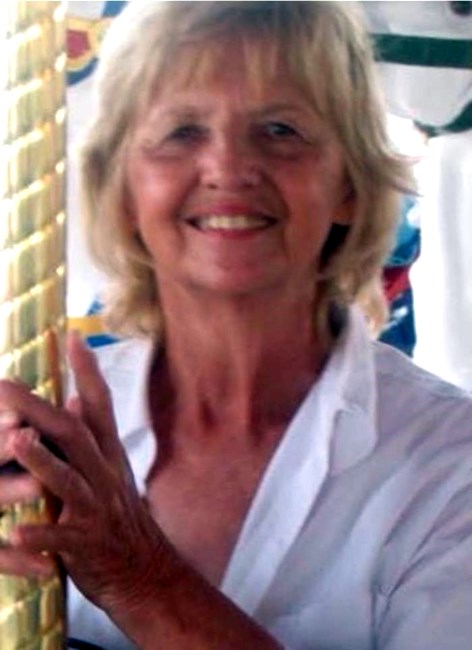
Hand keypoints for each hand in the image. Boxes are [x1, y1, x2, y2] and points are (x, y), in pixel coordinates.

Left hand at [0, 333, 172, 615]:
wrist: (146, 571)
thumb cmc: (119, 517)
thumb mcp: (110, 470)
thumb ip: (91, 434)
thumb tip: (70, 397)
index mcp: (107, 456)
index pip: (99, 406)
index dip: (88, 373)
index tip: (72, 338)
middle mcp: (104, 475)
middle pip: (74, 435)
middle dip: (37, 408)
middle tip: (3, 385)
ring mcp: (97, 509)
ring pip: (69, 481)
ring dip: (43, 461)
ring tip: (17, 441)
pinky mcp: (87, 545)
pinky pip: (62, 539)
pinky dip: (41, 535)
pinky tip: (17, 534)